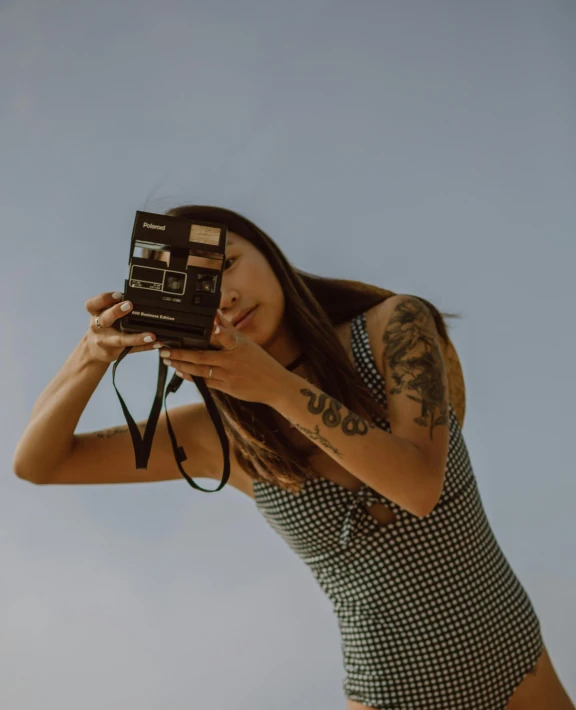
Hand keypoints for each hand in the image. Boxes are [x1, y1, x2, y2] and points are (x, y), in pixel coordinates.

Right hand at [84, 292, 165, 363]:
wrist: (94, 350)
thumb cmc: (104, 326)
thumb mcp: (103, 313)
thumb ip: (116, 305)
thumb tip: (139, 297)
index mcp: (95, 314)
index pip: (92, 304)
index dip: (104, 298)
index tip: (118, 294)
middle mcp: (98, 327)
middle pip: (104, 319)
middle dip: (116, 311)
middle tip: (129, 305)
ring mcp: (106, 342)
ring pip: (121, 339)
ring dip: (137, 338)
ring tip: (151, 336)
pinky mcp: (115, 353)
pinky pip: (133, 349)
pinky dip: (145, 346)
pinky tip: (157, 343)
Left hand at [158, 309, 290, 405]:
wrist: (274, 385)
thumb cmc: (261, 362)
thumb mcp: (247, 343)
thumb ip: (228, 329)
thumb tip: (215, 314)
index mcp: (239, 346)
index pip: (225, 335)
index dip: (215, 330)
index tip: (204, 327)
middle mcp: (232, 360)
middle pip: (203, 356)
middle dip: (181, 354)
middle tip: (165, 350)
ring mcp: (229, 376)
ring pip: (200, 371)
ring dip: (182, 366)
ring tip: (168, 360)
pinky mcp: (228, 388)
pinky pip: (206, 382)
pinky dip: (192, 377)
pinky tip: (181, 372)